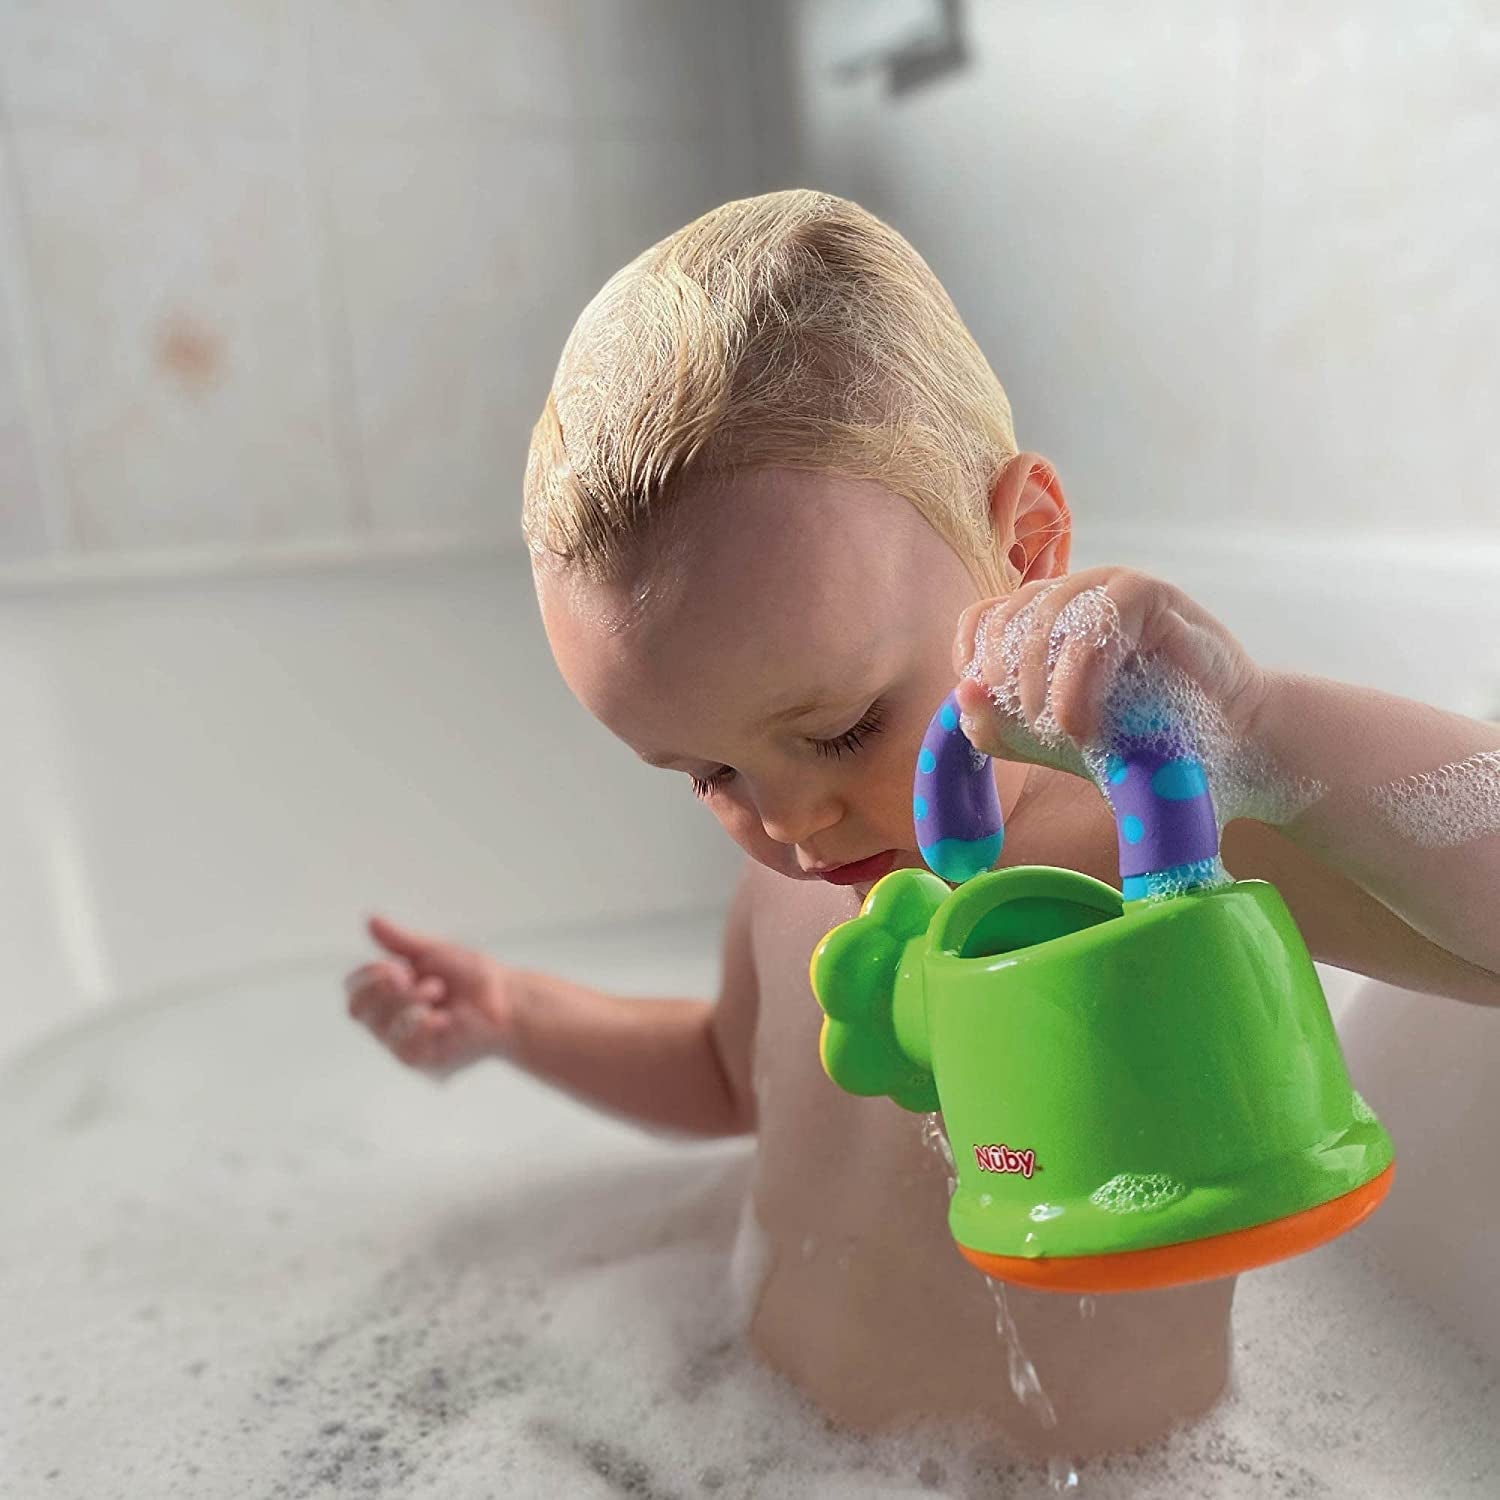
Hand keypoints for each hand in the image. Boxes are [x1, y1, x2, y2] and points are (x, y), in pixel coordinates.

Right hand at [344, 914, 521, 1077]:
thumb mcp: (433, 952)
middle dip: (388, 989)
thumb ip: (400, 941)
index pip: (354, 991)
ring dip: (410, 1003)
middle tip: (420, 979)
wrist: (509, 999)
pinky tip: (443, 1018)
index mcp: (389, 995)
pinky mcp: (425, 1063)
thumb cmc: (473, 977)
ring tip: (438, 992)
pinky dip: (422, 1026)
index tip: (396, 966)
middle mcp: (391, 1023)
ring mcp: (405, 1045)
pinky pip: (407, 1048)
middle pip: (359, 1009)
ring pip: (382, 1028)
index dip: (366, 977)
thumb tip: (370, 920)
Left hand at [951, 566, 1269, 764]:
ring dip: (1040, 681)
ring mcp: (1113, 588)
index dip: (970, 655)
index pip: (983, 616)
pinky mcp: (1151, 595)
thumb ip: (999, 727)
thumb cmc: (1138, 743)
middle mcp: (1076, 594)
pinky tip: (1082, 723)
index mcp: (1047, 620)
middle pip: (1008, 614)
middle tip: (1026, 726)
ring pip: (1047, 615)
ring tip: (1058, 730)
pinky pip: (1097, 622)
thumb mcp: (1053, 744)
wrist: (1223, 753)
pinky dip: (1078, 677)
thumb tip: (962, 692)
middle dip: (1006, 677)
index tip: (978, 699)